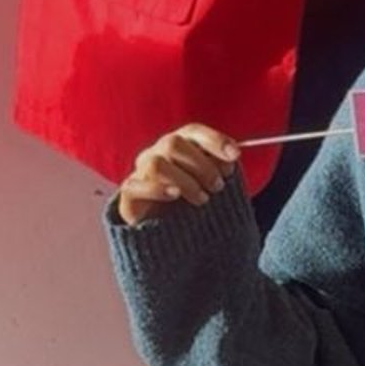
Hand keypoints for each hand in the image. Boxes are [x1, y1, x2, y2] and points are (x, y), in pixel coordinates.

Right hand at [116, 123, 241, 227]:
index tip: (235, 156)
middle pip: (175, 143)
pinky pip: (136, 185)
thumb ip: (220, 168)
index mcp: (179, 144)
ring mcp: (141, 171)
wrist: (168, 233)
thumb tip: (234, 156)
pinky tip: (175, 196)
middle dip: (202, 165)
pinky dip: (158, 190)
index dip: (215, 140)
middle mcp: (157, 152)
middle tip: (218, 186)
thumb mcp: (210, 183)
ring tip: (202, 199)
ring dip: (185, 181)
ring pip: (157, 164)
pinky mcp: (130, 193)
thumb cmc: (192, 201)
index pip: (194, 132)